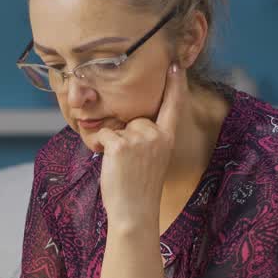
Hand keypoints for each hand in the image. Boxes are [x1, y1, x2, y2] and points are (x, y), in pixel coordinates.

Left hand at [90, 62, 185, 229]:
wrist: (134, 213)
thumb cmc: (140, 189)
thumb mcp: (152, 159)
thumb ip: (147, 138)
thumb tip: (126, 122)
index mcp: (168, 139)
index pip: (173, 106)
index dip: (175, 85)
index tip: (176, 65)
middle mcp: (157, 135)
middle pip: (133, 118)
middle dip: (126, 135)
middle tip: (131, 163)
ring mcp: (139, 139)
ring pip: (117, 126)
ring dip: (113, 142)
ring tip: (122, 166)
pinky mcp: (120, 144)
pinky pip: (104, 134)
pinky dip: (101, 147)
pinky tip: (110, 163)